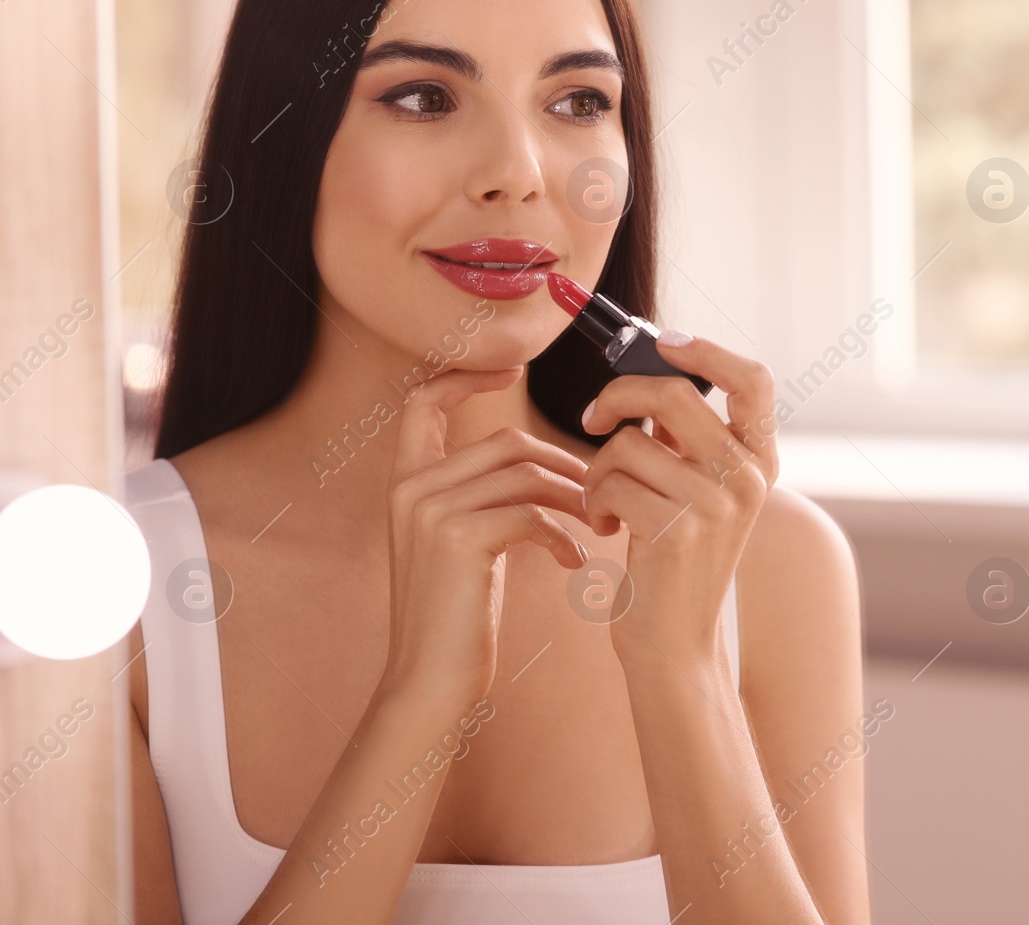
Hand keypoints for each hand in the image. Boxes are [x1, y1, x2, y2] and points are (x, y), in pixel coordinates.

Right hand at [381, 365, 592, 710]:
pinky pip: (530, 513)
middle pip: (504, 442)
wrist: (430, 682)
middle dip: (561, 463)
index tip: (512, 373)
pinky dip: (562, 535)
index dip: (465, 378)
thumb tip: (542, 468)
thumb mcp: (463, 546)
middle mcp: (411, 489)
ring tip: (595, 524)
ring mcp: (430, 511)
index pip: (422, 403)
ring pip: (524, 474)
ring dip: (572, 498)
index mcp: (406, 483)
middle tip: (596, 493)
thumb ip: (483, 500)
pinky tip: (574, 563)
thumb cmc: (456, 619)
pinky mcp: (459, 538)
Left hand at [578, 334, 777, 666]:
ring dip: (597, 469)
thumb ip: (687, 438)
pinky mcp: (675, 531)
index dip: (707, 350)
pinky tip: (605, 527)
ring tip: (603, 501)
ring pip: (628, 443)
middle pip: (672, 394)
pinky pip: (610, 483)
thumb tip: (651, 369)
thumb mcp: (697, 492)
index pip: (753, 380)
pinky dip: (593, 500)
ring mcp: (715, 505)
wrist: (674, 643)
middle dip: (617, 396)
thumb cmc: (674, 560)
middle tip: (593, 418)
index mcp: (760, 462)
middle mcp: (747, 479)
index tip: (664, 343)